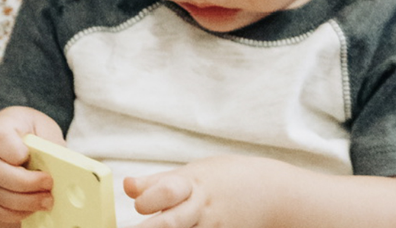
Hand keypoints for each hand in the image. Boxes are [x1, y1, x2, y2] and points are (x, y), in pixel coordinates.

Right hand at [0, 107, 64, 227]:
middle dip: (26, 184)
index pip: (0, 138)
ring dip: (23, 202)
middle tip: (49, 186)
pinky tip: (31, 209)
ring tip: (46, 201)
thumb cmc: (29, 131)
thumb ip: (51, 142)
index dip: (16, 152)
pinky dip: (14, 213)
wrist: (5, 140)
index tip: (32, 158)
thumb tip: (65, 163)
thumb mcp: (43, 127)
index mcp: (0, 127)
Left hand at [124, 156, 273, 227]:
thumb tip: (126, 185)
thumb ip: (156, 182)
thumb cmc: (223, 179)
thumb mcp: (192, 173)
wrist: (270, 193)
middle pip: (172, 222)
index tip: (137, 204)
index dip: (150, 197)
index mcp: (191, 185)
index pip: (169, 190)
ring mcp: (212, 227)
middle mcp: (201, 209)